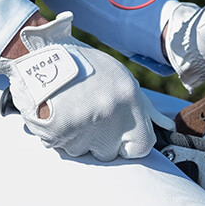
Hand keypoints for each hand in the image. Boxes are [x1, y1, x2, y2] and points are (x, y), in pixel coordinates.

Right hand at [0, 12, 172, 161]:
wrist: (37, 52)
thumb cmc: (85, 67)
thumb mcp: (121, 79)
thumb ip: (146, 108)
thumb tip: (167, 127)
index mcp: (129, 102)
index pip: (142, 147)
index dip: (130, 144)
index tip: (120, 135)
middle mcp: (111, 118)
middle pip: (110, 153)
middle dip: (100, 140)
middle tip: (88, 114)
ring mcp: (84, 128)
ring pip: (83, 151)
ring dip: (77, 138)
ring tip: (70, 109)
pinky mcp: (58, 134)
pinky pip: (60, 147)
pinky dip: (56, 135)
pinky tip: (55, 113)